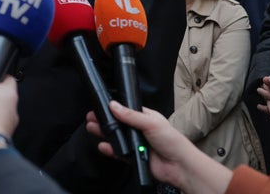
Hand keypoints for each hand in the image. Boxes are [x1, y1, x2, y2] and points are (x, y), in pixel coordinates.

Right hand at [86, 102, 232, 193]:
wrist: (178, 166)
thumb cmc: (171, 140)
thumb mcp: (150, 122)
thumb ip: (130, 115)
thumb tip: (113, 105)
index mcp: (145, 117)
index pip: (125, 110)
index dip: (113, 108)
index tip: (100, 106)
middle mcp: (139, 129)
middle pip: (118, 124)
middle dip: (104, 121)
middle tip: (91, 118)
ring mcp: (136, 143)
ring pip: (116, 137)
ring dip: (104, 133)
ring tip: (92, 128)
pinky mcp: (133, 157)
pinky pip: (118, 152)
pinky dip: (110, 149)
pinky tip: (102, 146)